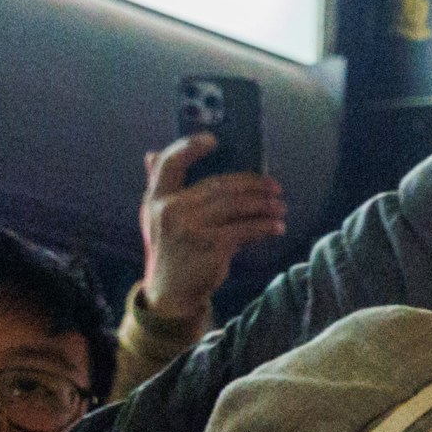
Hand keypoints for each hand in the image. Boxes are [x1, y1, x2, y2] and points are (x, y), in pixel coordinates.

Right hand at [135, 134, 285, 320]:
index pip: (169, 164)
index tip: (214, 139)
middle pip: (218, 185)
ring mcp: (190, 228)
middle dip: (252, 183)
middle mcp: (170, 209)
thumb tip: (152, 153)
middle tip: (275, 186)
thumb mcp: (156, 217)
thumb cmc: (171, 247)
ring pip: (236, 206)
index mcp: (155, 198)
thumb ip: (158, 186)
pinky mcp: (210, 246)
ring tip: (280, 207)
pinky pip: (244, 229)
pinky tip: (277, 227)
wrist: (171, 291)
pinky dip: (264, 226)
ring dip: (264, 204)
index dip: (190, 147)